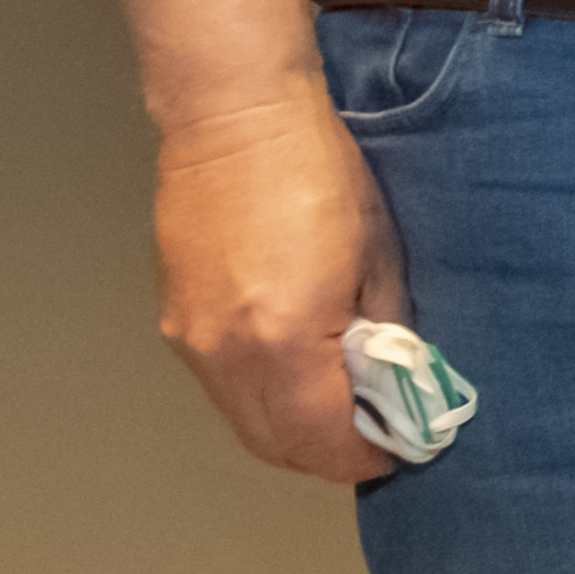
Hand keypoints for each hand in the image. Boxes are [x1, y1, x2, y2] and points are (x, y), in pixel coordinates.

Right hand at [153, 87, 404, 483]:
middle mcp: (228, 355)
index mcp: (285, 340)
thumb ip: (385, 328)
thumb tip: (394, 378)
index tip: (400, 448)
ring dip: (291, 432)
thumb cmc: (319, 172)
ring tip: (339, 410)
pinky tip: (296, 375)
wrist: (234, 118)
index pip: (323, 439)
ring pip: (243, 422)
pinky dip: (261, 400)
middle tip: (372, 437)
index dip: (365, 455)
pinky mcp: (175, 321)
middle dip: (327, 455)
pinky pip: (221, 388)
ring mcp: (192, 342)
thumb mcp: (379, 254)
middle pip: (276, 445)